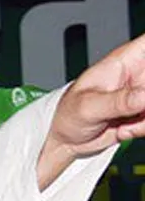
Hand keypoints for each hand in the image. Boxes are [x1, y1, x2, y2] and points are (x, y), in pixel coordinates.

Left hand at [39, 32, 144, 186]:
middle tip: (135, 106)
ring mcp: (143, 94)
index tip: (143, 77)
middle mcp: (139, 74)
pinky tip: (123, 128)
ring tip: (122, 122)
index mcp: (123, 60)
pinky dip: (143, 128)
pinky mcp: (144, 112)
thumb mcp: (89, 106)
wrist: (64, 140)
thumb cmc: (67, 114)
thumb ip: (119, 101)